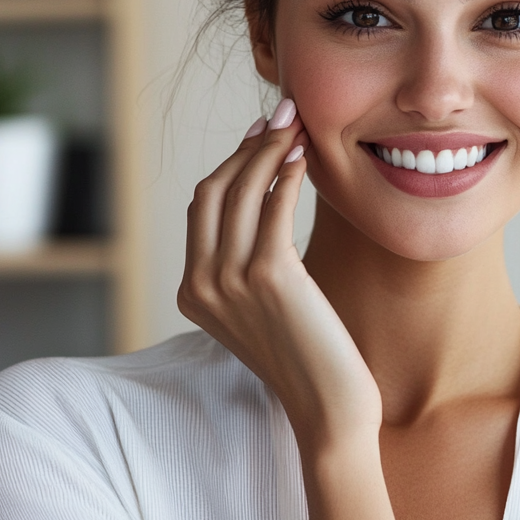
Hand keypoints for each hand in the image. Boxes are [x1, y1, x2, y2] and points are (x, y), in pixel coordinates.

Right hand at [179, 98, 381, 446]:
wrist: (327, 406)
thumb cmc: (310, 355)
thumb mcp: (266, 305)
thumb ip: (253, 262)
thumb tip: (269, 196)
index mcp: (192, 292)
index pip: (202, 207)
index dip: (231, 162)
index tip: (262, 133)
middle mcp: (202, 285)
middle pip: (214, 191)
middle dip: (248, 145)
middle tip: (282, 113)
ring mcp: (229, 281)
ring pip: (241, 192)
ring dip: (271, 150)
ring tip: (298, 125)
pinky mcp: (268, 277)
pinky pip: (274, 208)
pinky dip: (287, 175)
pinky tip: (305, 157)